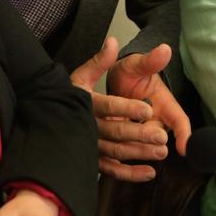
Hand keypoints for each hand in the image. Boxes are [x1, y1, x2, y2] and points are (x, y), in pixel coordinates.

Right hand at [70, 37, 191, 181]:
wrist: (54, 114)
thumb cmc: (73, 93)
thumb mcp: (84, 74)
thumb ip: (101, 60)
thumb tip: (113, 41)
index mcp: (84, 102)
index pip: (107, 105)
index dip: (127, 108)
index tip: (148, 109)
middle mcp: (85, 126)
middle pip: (115, 132)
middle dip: (139, 134)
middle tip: (162, 135)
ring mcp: (88, 146)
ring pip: (116, 152)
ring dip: (139, 153)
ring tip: (162, 151)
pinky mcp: (92, 160)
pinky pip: (111, 170)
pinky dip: (130, 174)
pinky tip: (150, 173)